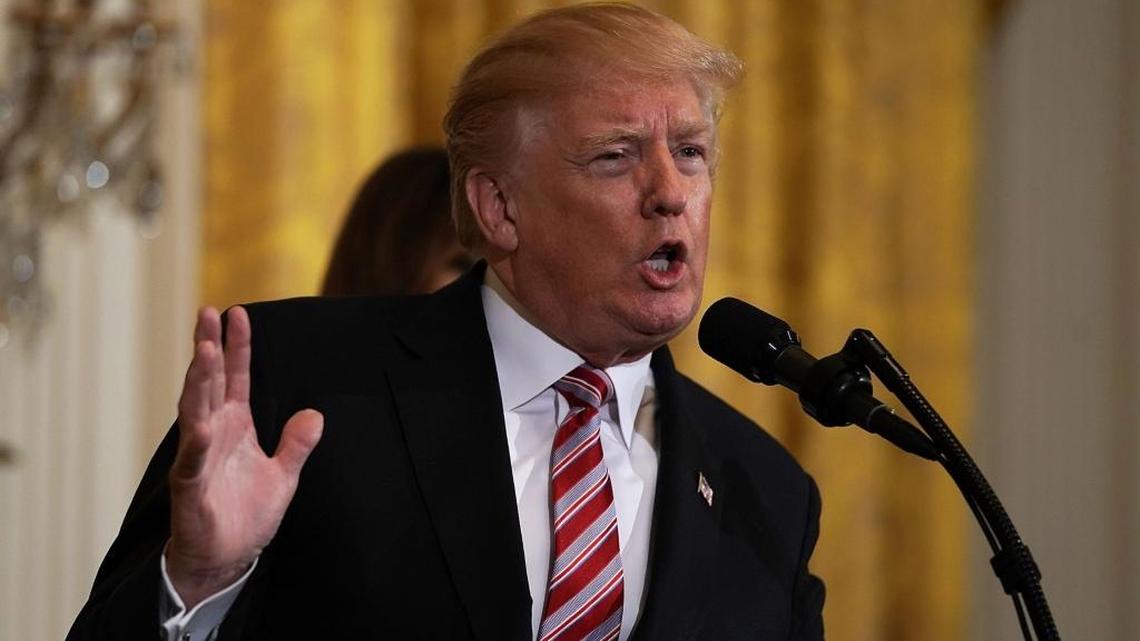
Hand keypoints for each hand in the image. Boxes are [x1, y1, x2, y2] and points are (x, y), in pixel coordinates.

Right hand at [166, 306, 322, 608]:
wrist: (226, 557)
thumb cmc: (247, 515)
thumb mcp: (284, 475)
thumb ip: (297, 444)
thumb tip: (316, 415)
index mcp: (234, 427)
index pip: (235, 378)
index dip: (237, 347)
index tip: (236, 313)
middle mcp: (212, 433)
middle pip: (210, 382)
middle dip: (208, 347)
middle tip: (208, 312)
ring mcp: (198, 456)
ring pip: (196, 410)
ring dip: (199, 380)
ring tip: (204, 348)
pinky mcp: (190, 485)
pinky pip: (192, 459)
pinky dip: (196, 441)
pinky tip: (201, 423)